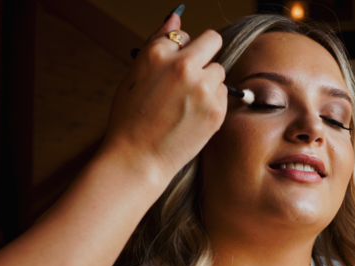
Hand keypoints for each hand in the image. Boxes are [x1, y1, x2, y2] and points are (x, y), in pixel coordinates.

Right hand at [103, 12, 226, 184]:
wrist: (138, 158)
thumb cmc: (131, 117)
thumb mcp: (135, 74)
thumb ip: (157, 43)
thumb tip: (176, 18)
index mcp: (158, 53)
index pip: (185, 35)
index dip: (180, 51)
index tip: (172, 69)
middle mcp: (183, 66)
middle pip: (213, 41)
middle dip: (205, 54)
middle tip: (192, 75)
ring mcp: (203, 88)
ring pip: (219, 70)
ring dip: (208, 81)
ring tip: (186, 102)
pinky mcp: (216, 110)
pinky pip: (223, 93)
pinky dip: (212, 102)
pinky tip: (192, 116)